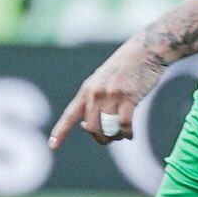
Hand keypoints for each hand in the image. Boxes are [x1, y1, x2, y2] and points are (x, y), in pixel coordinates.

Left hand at [50, 40, 164, 149]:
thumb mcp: (103, 80)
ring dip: (116, 137)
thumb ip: (94, 100)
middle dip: (101, 138)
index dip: (61, 131)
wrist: (145, 50)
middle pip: (92, 127)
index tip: (52, 146)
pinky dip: (127, 134)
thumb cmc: (125, 68)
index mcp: (87, 89)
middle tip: (111, 139)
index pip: (70, 114)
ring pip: (108, 128)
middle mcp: (96, 92)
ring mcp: (112, 94)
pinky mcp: (129, 96)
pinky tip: (130, 135)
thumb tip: (88, 126)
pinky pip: (124, 124)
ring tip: (123, 136)